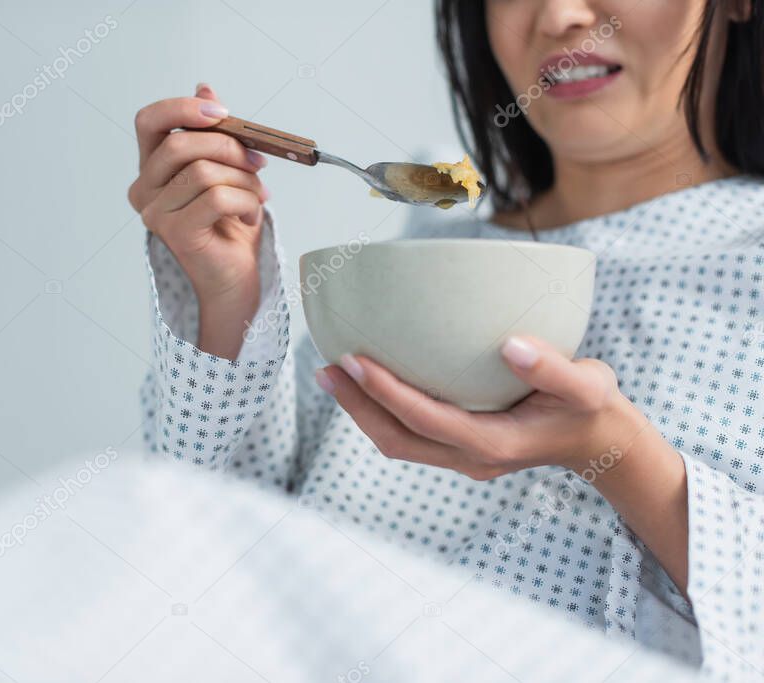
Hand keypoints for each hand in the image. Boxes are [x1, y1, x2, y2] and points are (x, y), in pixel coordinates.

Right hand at [128, 83, 269, 309]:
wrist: (236, 274)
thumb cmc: (229, 223)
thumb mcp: (225, 167)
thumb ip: (211, 131)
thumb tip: (204, 87)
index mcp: (151, 168)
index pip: (148, 121)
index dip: (182, 108)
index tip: (221, 111)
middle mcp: (144, 190)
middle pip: (180, 144)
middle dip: (228, 146)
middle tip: (258, 160)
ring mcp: (156, 213)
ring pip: (203, 172)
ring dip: (243, 179)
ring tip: (257, 195)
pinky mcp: (177, 234)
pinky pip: (216, 198)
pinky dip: (244, 201)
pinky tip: (249, 213)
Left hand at [314, 336, 652, 480]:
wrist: (599, 442)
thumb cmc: (592, 408)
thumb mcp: (590, 385)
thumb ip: (556, 368)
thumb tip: (511, 345)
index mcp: (494, 443)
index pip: (425, 420)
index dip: (385, 393)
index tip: (353, 360)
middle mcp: (469, 456)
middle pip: (397, 438)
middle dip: (357, 406)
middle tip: (325, 367)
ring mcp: (461, 456)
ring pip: (397, 440)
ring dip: (361, 410)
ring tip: (331, 372)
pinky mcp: (458, 445)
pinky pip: (409, 432)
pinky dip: (382, 408)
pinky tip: (367, 378)